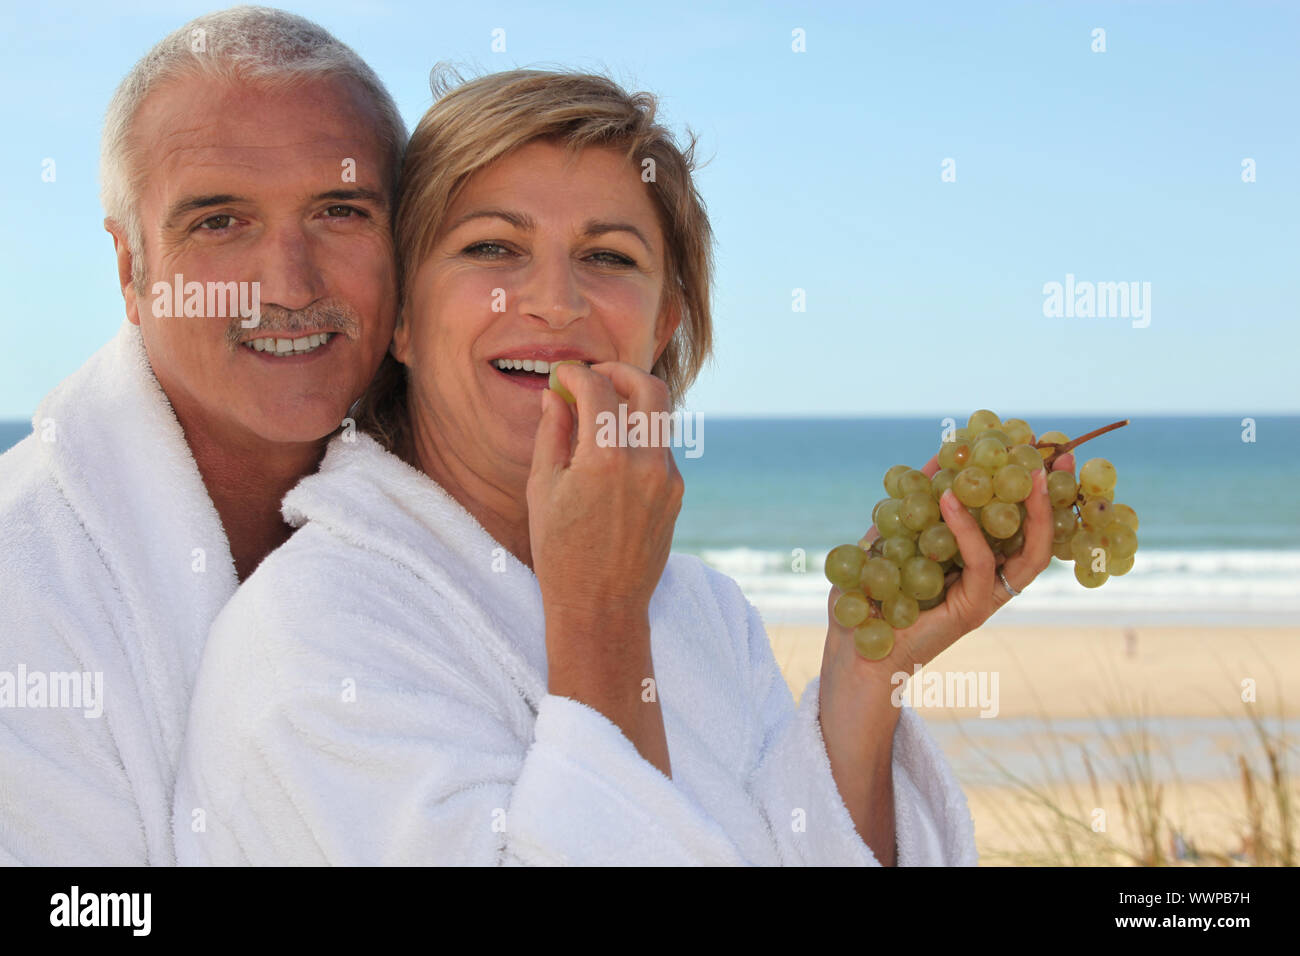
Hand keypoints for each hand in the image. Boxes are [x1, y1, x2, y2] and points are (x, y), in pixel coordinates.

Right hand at [526, 361, 679, 775]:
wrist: (602, 606)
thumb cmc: (560, 551)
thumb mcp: (543, 490)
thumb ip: (551, 434)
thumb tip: (554, 396)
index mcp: (605, 459)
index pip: (598, 388)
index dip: (577, 373)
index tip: (563, 374)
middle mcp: (644, 462)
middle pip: (649, 387)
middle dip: (620, 372)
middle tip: (594, 377)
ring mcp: (667, 477)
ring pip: (659, 417)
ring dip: (631, 404)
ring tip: (599, 415)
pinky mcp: (676, 492)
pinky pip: (660, 448)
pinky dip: (638, 437)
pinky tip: (612, 455)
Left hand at [814, 449, 1074, 861]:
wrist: (851, 654)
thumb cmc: (866, 603)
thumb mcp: (886, 541)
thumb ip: (911, 505)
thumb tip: (933, 460)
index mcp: (974, 564)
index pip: (1015, 522)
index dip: (1028, 486)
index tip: (1030, 444)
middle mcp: (989, 581)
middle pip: (1039, 537)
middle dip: (1052, 494)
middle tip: (1058, 452)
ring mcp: (984, 598)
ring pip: (1029, 555)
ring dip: (1030, 509)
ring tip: (1020, 468)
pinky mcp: (971, 613)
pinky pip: (980, 566)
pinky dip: (967, 530)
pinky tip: (948, 499)